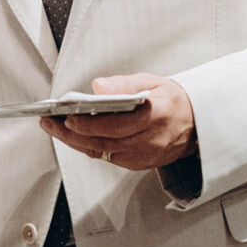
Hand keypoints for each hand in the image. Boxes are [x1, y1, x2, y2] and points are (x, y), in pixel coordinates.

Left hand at [41, 72, 196, 173]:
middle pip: (103, 141)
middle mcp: (150, 140)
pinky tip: (73, 136)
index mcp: (157, 116)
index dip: (91, 123)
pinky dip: (88, 146)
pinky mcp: (138, 164)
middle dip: (71, 133)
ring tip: (54, 127)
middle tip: (49, 122)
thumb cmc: (175, 102)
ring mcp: (143, 155)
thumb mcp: (154, 82)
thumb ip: (125, 84)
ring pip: (101, 151)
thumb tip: (99, 87)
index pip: (118, 124)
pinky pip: (107, 156)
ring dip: (74, 141)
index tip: (69, 116)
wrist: (196, 126)